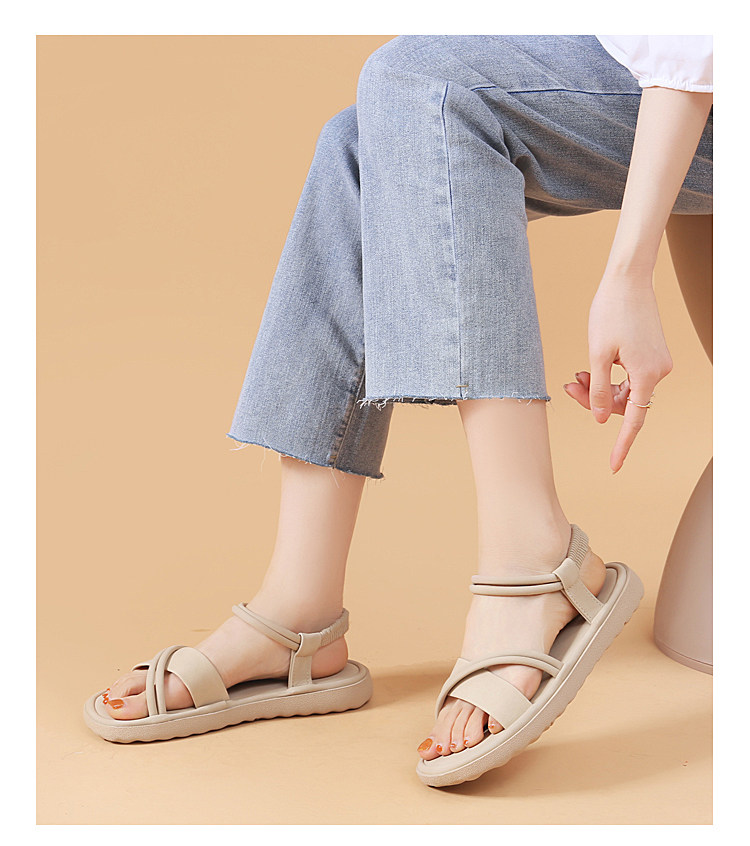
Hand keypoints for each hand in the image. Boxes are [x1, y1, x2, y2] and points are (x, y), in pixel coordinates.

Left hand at [563, 277, 672, 472]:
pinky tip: (588, 369)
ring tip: (575, 376)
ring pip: (625, 391)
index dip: (621, 445)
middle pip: (626, 404)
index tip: (613, 467)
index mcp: (647, 374)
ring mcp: (657, 362)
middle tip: (569, 387)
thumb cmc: (610, 312)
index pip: (634, 420)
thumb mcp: (597, 355)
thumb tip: (603, 420)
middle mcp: (659, 371)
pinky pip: (629, 377)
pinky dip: (608, 377)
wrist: (627, 280)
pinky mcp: (651, 354)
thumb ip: (599, 391)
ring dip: (598, 388)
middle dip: (596, 401)